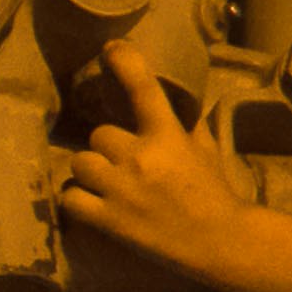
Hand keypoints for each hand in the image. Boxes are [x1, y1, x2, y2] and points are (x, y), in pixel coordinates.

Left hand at [43, 53, 262, 291]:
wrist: (220, 242)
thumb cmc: (216, 194)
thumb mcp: (207, 150)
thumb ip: (188, 124)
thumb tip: (179, 102)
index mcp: (167, 136)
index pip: (142, 88)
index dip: (123, 62)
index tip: (111, 49)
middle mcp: (141, 158)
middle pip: (98, 135)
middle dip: (107, 148)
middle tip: (121, 164)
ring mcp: (122, 189)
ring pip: (80, 163)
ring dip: (89, 173)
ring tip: (105, 185)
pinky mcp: (109, 220)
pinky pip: (71, 198)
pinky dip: (77, 200)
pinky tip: (90, 203)